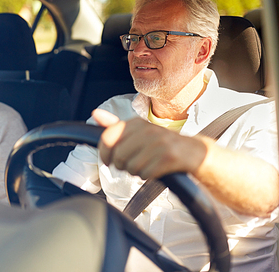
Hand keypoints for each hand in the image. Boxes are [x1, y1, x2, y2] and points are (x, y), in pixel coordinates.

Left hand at [92, 109, 207, 178]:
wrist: (194, 153)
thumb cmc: (161, 144)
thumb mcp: (138, 132)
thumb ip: (115, 126)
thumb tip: (95, 113)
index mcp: (136, 123)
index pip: (107, 137)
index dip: (104, 153)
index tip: (108, 160)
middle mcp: (147, 130)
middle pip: (118, 156)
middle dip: (122, 166)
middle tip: (131, 164)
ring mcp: (159, 143)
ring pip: (131, 167)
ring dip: (136, 171)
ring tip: (146, 165)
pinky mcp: (169, 157)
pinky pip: (146, 174)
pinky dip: (148, 176)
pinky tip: (156, 169)